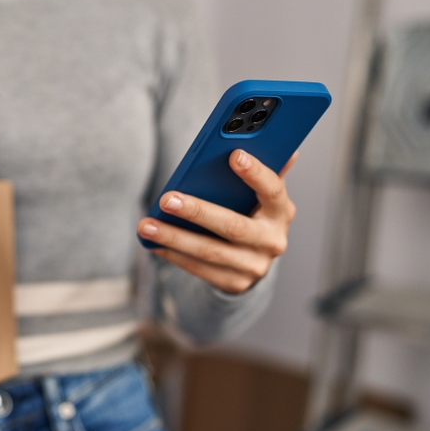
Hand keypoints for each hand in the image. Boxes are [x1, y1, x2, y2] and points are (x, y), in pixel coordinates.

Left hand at [137, 149, 297, 294]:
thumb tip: (283, 147)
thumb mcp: (259, 195)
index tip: (234, 155)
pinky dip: (173, 254)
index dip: (255, 173)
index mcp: (281, 211)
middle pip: (233, 226)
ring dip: (174, 237)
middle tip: (166, 199)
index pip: (273, 190)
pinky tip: (152, 242)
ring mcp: (254, 266)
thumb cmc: (251, 214)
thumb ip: (263, 172)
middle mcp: (272, 241)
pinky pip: (199, 269)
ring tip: (146, 225)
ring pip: (210, 251)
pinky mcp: (235, 283)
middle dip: (197, 211)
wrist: (253, 260)